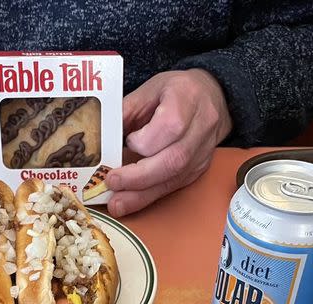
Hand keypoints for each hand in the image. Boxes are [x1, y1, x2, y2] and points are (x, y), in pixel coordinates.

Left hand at [107, 69, 231, 216]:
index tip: (127, 141)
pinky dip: (149, 196)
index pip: (170, 126)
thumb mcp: (148, 90)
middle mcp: (201, 127)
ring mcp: (202, 152)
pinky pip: (173, 187)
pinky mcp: (197, 170)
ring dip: (142, 194)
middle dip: (139, 176)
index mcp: (187, 98)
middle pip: (173, 159)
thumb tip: (102, 137)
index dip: (145, 140)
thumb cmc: (176, 92)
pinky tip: (130, 201)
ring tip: (117, 204)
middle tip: (112, 182)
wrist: (210, 99)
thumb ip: (126, 111)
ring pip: (174, 178)